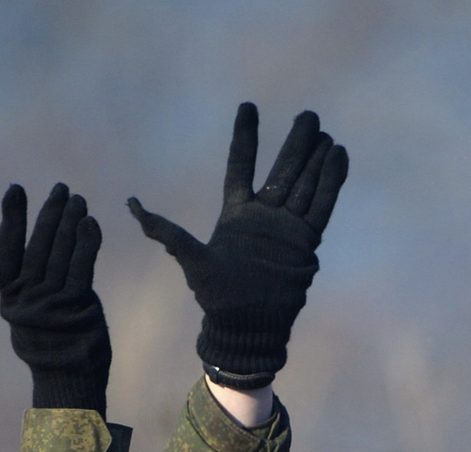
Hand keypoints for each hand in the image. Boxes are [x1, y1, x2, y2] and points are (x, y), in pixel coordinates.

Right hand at [0, 182, 112, 413]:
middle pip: (37, 248)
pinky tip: (90, 222)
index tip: (15, 189)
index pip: (6, 253)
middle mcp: (27, 301)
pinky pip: (82, 267)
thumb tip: (39, 252)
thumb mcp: (32, 318)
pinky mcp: (77, 307)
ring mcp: (51, 304)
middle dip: (49, 214)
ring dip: (70, 222)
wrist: (70, 383)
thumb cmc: (53, 348)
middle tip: (61, 189)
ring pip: (60, 254)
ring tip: (78, 199)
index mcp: (10, 301)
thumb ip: (32, 288)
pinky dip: (87, 242)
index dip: (10, 221)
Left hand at [128, 103, 347, 389]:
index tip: (248, 107)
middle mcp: (264, 216)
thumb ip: (166, 231)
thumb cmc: (217, 296)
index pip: (241, 166)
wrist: (248, 326)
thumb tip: (132, 205)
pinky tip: (339, 157)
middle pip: (282, 170)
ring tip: (324, 133)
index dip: (245, 137)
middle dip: (295, 143)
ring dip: (315, 158)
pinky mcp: (306, 241)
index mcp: (235, 214)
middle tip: (308, 116)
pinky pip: (322, 206)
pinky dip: (332, 182)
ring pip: (304, 184)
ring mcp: (287, 227)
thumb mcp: (190, 259)